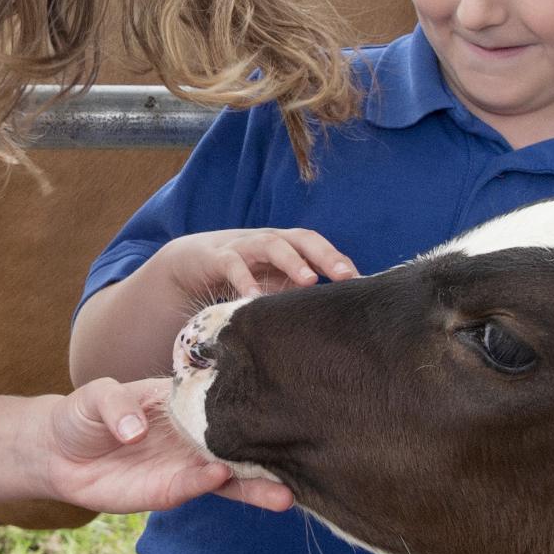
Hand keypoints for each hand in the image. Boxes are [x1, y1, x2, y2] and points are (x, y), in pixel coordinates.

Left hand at [35, 378, 293, 514]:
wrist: (55, 454)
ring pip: (229, 476)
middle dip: (268, 452)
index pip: (224, 399)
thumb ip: (116, 406)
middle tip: (303, 456)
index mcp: (184, 401)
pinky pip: (194, 491)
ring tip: (284, 494)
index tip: (282, 399)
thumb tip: (135, 431)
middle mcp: (193, 434)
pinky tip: (224, 479)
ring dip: (255, 485)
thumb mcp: (95, 394)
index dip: (251, 400)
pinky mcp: (167, 492)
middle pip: (238, 442)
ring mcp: (183, 465)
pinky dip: (209, 487)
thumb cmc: (82, 413)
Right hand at [153, 227, 355, 301]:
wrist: (191, 264)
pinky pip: (234, 266)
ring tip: (308, 281)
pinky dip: (245, 280)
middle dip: (325, 255)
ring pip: (272, 245)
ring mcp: (244, 246)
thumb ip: (297, 291)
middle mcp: (269, 241)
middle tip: (345, 276)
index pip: (319, 247)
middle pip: (302, 239)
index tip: (361, 282)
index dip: (339, 260)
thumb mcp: (272, 283)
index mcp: (287, 246)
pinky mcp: (218, 258)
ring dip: (292, 260)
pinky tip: (254, 298)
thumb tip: (334, 313)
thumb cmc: (242, 275)